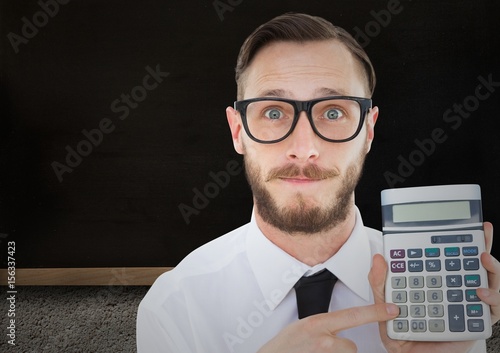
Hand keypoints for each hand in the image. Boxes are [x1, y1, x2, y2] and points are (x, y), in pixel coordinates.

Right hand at [257, 303, 398, 352]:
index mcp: (317, 323)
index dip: (375, 312)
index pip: (353, 315)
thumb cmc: (283, 347)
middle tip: (322, 349)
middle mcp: (323, 340)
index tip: (392, 309)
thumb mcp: (302, 327)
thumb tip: (337, 329)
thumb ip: (322, 326)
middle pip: (351, 345)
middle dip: (342, 348)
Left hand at [369, 222, 498, 352]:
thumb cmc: (400, 331)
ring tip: (483, 259)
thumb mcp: (385, 304)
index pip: (451, 256)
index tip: (467, 224)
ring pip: (492, 282)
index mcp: (437, 280)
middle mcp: (457, 289)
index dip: (461, 238)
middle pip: (476, 264)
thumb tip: (378, 258)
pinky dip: (493, 298)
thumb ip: (381, 282)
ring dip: (492, 268)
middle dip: (484, 246)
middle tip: (482, 234)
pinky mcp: (477, 322)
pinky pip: (494, 309)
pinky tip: (480, 292)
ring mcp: (469, 304)